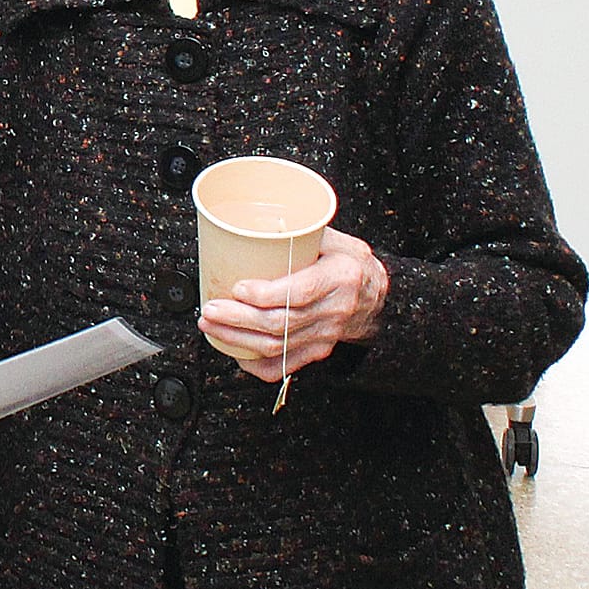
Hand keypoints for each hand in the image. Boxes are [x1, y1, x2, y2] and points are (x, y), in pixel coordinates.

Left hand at [198, 226, 388, 383]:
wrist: (378, 293)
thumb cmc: (348, 260)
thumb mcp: (333, 238)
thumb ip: (299, 232)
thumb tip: (252, 223)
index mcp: (340, 277)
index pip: (299, 293)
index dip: (265, 295)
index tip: (237, 288)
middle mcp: (335, 309)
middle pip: (281, 322)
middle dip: (239, 319)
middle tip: (210, 310)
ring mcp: (327, 334)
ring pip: (277, 344)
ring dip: (238, 339)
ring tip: (211, 326)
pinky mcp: (319, 350)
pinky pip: (285, 365)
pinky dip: (258, 363)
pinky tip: (237, 353)